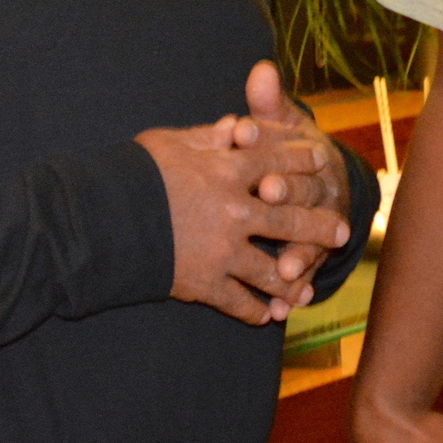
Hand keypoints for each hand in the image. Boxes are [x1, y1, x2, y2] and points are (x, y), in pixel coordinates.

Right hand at [140, 123, 345, 326]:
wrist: (101, 220)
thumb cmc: (133, 173)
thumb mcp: (172, 142)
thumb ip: (209, 136)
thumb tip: (236, 126)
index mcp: (228, 170)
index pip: (277, 162)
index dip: (302, 161)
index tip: (322, 161)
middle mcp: (236, 210)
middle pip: (290, 219)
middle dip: (319, 226)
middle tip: (342, 231)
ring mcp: (223, 250)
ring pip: (272, 270)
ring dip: (294, 281)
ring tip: (309, 289)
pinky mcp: (206, 283)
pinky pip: (239, 302)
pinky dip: (256, 311)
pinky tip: (269, 316)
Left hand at [236, 61, 352, 280]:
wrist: (326, 187)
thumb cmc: (290, 154)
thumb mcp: (281, 126)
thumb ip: (269, 103)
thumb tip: (261, 69)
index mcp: (305, 152)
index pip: (284, 140)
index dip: (262, 135)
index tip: (238, 130)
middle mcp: (317, 187)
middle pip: (301, 188)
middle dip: (286, 191)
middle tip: (266, 191)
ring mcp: (319, 223)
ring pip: (310, 237)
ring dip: (299, 253)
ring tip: (285, 269)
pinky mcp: (314, 253)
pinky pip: (308, 273)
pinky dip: (299, 289)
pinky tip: (288, 307)